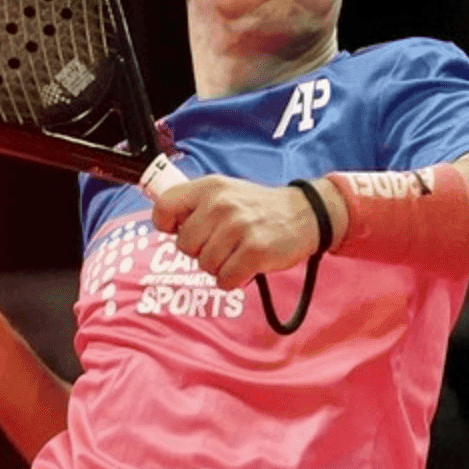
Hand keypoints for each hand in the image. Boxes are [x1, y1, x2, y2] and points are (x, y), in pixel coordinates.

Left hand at [150, 175, 324, 289]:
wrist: (304, 214)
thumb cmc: (258, 208)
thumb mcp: (225, 192)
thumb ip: (195, 204)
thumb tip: (165, 224)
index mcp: (210, 188)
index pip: (164, 208)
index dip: (168, 226)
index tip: (182, 230)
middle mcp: (221, 205)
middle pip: (184, 246)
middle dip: (200, 251)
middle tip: (223, 243)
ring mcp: (238, 228)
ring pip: (204, 266)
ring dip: (220, 266)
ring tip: (237, 252)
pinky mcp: (254, 252)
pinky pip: (224, 280)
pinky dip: (233, 279)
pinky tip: (246, 265)